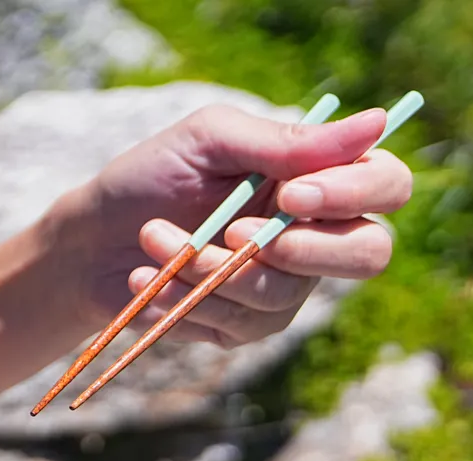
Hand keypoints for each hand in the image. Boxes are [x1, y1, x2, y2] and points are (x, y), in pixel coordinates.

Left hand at [58, 105, 414, 347]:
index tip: (291, 193)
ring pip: (282, 294)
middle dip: (308, 250)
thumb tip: (375, 122)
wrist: (86, 241)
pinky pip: (235, 323)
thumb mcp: (209, 141)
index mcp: (317, 178)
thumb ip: (284, 141)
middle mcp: (314, 234)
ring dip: (209, 269)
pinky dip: (184, 299)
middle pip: (370, 254)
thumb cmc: (149, 179)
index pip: (386, 186)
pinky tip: (146, 279)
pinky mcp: (242, 327)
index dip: (353, 193)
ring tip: (153, 239)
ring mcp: (282, 286)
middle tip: (236, 237)